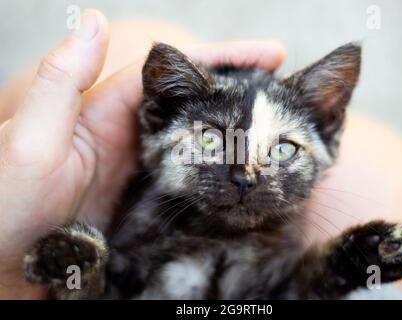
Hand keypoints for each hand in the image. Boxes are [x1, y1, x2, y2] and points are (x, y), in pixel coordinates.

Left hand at [0, 10, 284, 297]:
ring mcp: (142, 169)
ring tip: (275, 126)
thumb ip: (62, 82)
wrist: (4, 267)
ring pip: (198, 140)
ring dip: (235, 130)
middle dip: (240, 90)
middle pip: (196, 102)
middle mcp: (131, 134)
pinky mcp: (146, 201)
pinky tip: (240, 171)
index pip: (175, 72)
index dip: (222, 57)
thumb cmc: (5, 205)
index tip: (269, 52)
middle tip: (286, 89)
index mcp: (108, 110)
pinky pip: (190, 179)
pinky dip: (218, 171)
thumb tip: (94, 19)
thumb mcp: (30, 141)